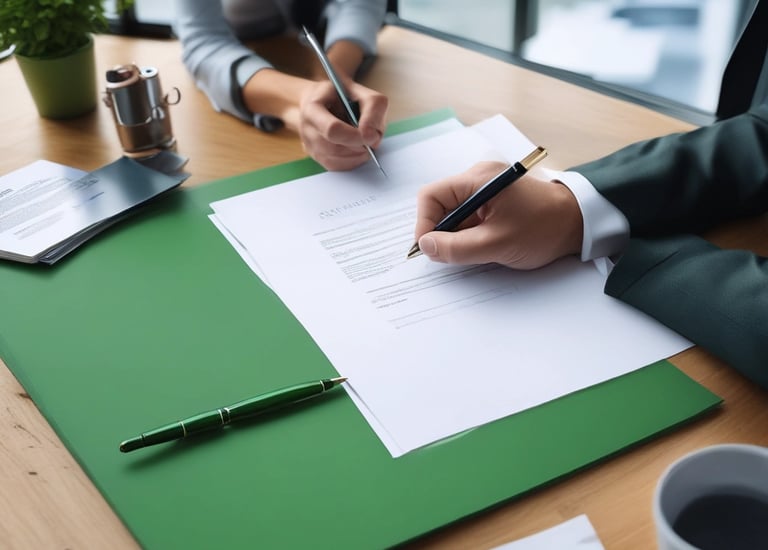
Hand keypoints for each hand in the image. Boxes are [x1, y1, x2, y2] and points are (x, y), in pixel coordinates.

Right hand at [298, 79, 387, 170]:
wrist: (321, 100)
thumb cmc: (340, 95)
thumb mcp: (360, 90)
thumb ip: (372, 108)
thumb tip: (374, 138)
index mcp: (313, 108)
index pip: (332, 130)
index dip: (354, 136)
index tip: (372, 136)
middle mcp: (306, 129)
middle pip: (334, 148)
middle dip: (358, 146)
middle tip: (372, 138)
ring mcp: (309, 145)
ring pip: (335, 160)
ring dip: (357, 155)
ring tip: (365, 141)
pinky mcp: (316, 156)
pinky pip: (336, 167)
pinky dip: (352, 161)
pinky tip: (358, 150)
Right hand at [414, 161, 583, 269]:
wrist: (581, 222)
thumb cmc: (544, 228)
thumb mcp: (496, 244)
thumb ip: (457, 248)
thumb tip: (425, 246)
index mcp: (478, 179)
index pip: (432, 196)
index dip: (424, 223)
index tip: (428, 249)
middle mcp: (479, 178)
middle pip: (441, 204)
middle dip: (440, 232)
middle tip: (448, 256)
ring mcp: (487, 189)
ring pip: (455, 214)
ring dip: (456, 235)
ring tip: (472, 252)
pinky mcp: (495, 201)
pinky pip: (470, 217)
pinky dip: (469, 234)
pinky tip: (482, 247)